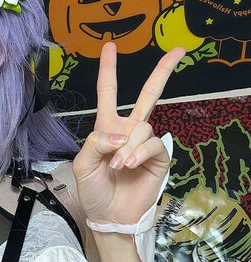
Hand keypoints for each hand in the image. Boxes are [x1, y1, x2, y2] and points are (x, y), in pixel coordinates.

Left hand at [72, 41, 184, 225]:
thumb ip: (95, 143)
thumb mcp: (82, 165)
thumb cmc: (93, 191)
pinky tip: (129, 165)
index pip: (108, 93)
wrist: (109, 215)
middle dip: (163, 71)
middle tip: (179, 50)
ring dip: (128, 146)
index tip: (111, 46)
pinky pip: (152, 144)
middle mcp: (128, 131)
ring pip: (143, 127)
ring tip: (118, 166)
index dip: (109, 70)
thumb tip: (120, 134)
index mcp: (106, 128)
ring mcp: (144, 143)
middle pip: (148, 94)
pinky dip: (139, 152)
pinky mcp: (158, 158)